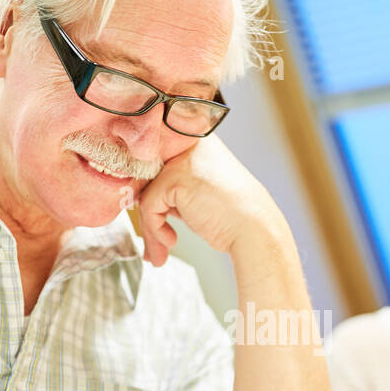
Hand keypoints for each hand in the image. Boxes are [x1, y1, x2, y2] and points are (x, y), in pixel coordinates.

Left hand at [135, 135, 282, 265]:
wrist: (254, 230)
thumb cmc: (231, 215)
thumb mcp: (196, 191)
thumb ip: (170, 186)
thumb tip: (135, 196)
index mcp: (195, 137)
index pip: (153, 158)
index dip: (146, 190)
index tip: (151, 222)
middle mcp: (187, 141)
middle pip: (146, 176)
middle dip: (147, 215)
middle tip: (154, 245)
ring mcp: (181, 158)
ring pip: (145, 193)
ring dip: (150, 229)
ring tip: (159, 252)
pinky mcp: (175, 177)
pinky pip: (148, 206)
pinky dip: (155, 229)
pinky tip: (172, 241)